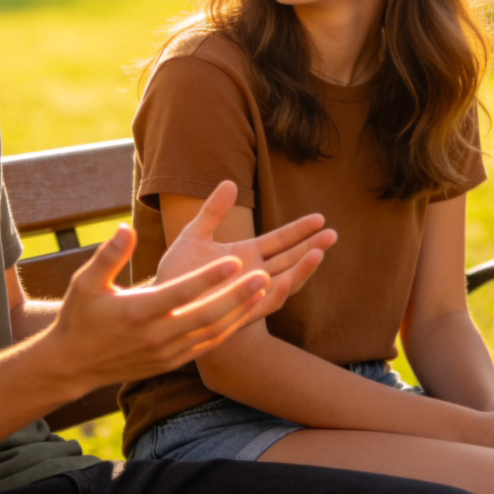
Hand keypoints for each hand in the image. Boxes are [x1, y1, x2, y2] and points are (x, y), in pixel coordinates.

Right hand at [44, 218, 273, 392]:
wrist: (74, 363)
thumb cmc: (81, 315)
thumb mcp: (86, 282)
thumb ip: (108, 255)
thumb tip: (125, 229)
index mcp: (135, 312)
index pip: (179, 293)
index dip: (208, 278)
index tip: (234, 260)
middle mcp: (155, 336)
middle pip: (205, 315)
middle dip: (237, 295)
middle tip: (263, 274)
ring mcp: (166, 352)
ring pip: (212, 332)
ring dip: (240, 310)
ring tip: (264, 287)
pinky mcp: (172, 361)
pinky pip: (208, 344)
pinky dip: (229, 327)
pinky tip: (247, 310)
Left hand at [157, 181, 334, 322]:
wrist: (159, 301)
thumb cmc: (177, 271)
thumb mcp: (195, 233)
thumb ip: (213, 211)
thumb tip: (230, 181)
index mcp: (246, 255)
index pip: (280, 241)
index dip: (299, 230)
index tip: (320, 218)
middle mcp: (252, 275)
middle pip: (289, 260)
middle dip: (311, 248)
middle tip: (333, 234)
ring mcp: (247, 293)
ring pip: (283, 283)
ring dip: (300, 270)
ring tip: (317, 254)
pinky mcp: (238, 311)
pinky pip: (261, 305)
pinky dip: (274, 294)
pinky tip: (285, 281)